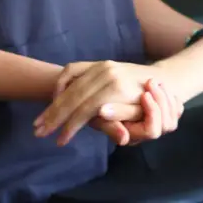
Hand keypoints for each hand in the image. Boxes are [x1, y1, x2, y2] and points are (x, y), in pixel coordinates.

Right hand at [34, 61, 180, 145]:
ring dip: (53, 103)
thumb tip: (100, 116)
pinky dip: (61, 83)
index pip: (85, 109)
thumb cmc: (151, 104)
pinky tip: (53, 97)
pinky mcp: (99, 62)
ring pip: (71, 85)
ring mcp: (102, 65)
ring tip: (40, 120)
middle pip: (73, 96)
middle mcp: (106, 72)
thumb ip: (119, 119)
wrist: (164, 80)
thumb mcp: (139, 117)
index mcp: (116, 87)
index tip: (58, 140)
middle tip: (38, 131)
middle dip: (54, 115)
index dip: (70, 126)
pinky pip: (73, 70)